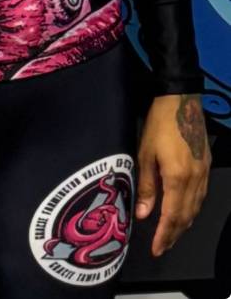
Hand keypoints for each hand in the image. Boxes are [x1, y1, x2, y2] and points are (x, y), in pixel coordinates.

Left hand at [135, 93, 210, 256]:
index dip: (164, 235)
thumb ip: (147, 186)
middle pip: (186, 216)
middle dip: (174, 234)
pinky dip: (193, 209)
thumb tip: (143, 215)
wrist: (181, 100)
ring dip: (184, 224)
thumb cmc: (158, 124)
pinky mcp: (207, 165)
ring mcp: (204, 173)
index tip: (157, 249)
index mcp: (177, 178)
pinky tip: (185, 212)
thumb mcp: (145, 153)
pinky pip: (201, 196)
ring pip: (196, 208)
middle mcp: (195, 180)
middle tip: (163, 247)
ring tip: (172, 234)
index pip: (171, 216)